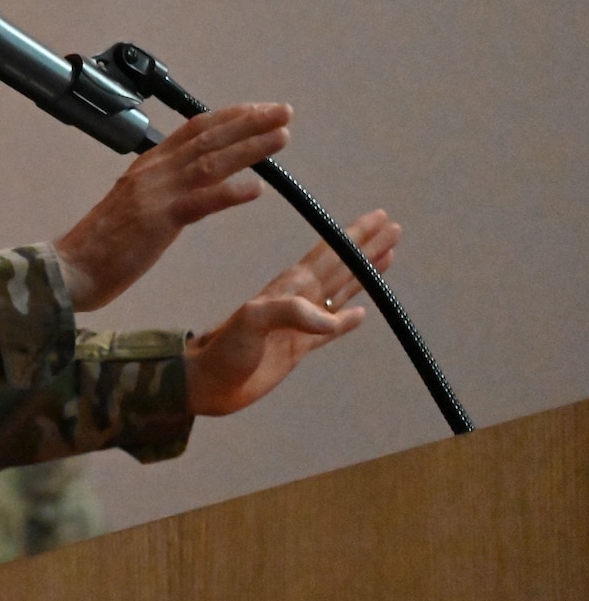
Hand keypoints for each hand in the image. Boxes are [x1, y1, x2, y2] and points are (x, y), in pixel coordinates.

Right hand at [55, 103, 291, 311]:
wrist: (70, 269)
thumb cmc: (102, 245)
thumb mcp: (136, 206)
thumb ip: (163, 190)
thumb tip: (192, 183)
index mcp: (147, 167)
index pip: (193, 130)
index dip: (230, 117)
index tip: (261, 111)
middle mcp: (152, 172)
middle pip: (207, 138)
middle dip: (249, 122)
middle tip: (284, 112)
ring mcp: (154, 194)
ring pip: (209, 163)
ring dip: (249, 148)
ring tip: (281, 138)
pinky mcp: (155, 221)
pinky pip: (199, 203)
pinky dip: (229, 193)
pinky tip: (256, 188)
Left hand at [186, 209, 401, 416]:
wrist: (207, 382)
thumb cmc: (224, 349)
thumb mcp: (252, 322)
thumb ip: (289, 312)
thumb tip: (335, 317)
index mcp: (289, 287)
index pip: (330, 254)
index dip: (354, 236)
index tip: (379, 217)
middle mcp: (298, 299)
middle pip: (341, 266)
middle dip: (366, 247)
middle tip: (394, 227)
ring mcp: (300, 323)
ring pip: (342, 292)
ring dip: (364, 274)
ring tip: (388, 255)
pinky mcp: (298, 347)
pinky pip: (334, 329)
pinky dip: (350, 319)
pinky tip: (363, 313)